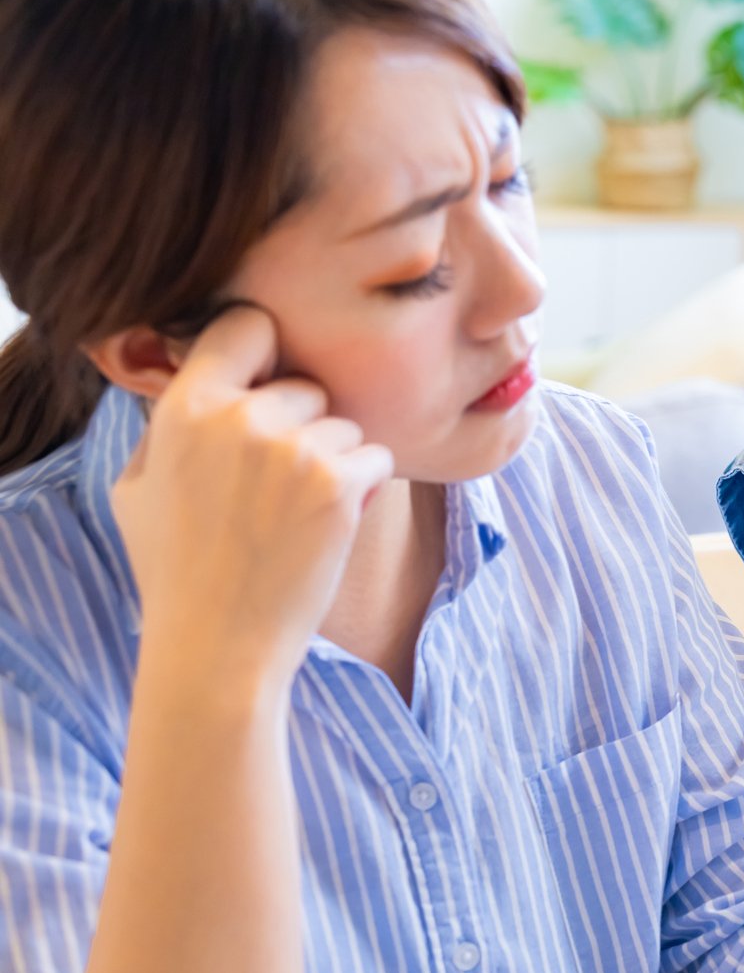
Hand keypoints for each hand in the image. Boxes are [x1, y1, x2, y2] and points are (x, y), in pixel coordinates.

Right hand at [111, 305, 392, 685]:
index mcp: (185, 407)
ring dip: (334, 463)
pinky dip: (362, 490)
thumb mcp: (139, 486)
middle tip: (273, 488)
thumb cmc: (176, 568)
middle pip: (305, 384)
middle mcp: (240, 417)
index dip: (263, 349)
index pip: (245, 325)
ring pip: (344, 425)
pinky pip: (374, 458)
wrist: (217, 647)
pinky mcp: (339, 482)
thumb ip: (169, 422)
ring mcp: (293, 448)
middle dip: (302, 426)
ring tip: (292, 517)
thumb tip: (203, 372)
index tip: (269, 376)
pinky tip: (323, 528)